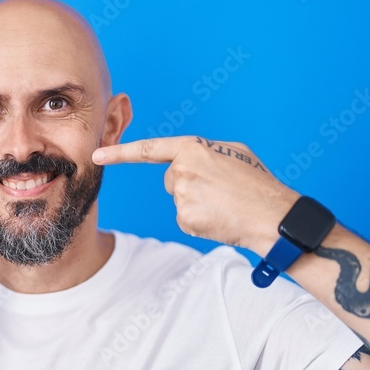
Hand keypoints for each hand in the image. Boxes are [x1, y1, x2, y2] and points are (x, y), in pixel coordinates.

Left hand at [92, 136, 299, 255]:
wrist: (272, 215)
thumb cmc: (257, 183)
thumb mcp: (234, 153)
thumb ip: (203, 153)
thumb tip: (184, 161)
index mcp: (193, 149)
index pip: (149, 149)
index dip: (120, 152)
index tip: (97, 154)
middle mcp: (182, 171)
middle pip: (170, 179)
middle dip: (189, 184)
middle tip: (220, 190)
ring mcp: (182, 196)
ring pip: (178, 199)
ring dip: (197, 203)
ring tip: (224, 203)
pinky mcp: (185, 218)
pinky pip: (184, 218)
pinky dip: (199, 220)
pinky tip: (219, 218)